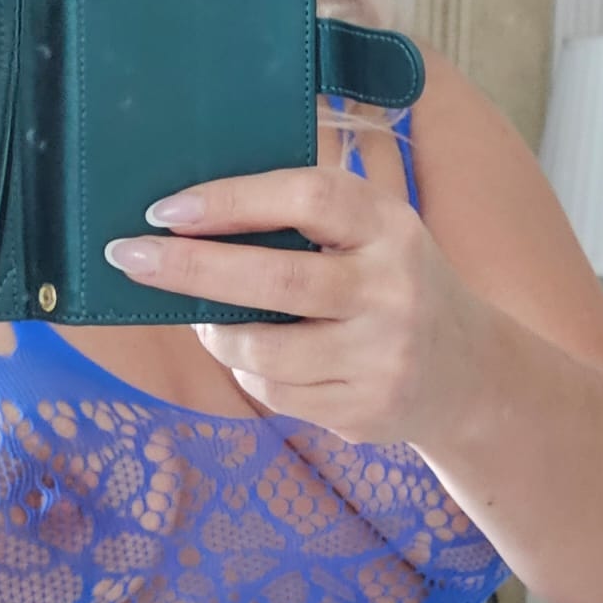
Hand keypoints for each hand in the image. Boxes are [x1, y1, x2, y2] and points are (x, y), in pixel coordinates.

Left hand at [104, 166, 490, 444]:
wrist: (470, 373)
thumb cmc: (395, 283)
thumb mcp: (380, 228)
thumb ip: (315, 205)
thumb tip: (205, 192)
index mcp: (391, 226)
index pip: (307, 197)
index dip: (231, 200)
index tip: (168, 209)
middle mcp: (392, 288)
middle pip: (276, 279)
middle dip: (191, 268)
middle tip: (131, 258)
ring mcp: (381, 355)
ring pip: (263, 348)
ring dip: (215, 332)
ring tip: (204, 316)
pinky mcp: (365, 409)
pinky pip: (275, 392)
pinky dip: (249, 371)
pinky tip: (258, 356)